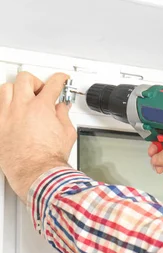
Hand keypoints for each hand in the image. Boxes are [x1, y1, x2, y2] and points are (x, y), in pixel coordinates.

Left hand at [0, 72, 75, 200]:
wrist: (37, 173)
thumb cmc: (50, 157)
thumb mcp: (67, 133)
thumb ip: (63, 115)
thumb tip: (61, 108)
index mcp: (41, 107)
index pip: (52, 84)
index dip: (59, 79)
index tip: (60, 80)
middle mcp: (21, 108)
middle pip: (25, 79)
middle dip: (35, 82)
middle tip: (41, 90)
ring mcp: (6, 116)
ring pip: (5, 89)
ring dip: (16, 90)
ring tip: (22, 98)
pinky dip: (4, 106)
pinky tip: (10, 110)